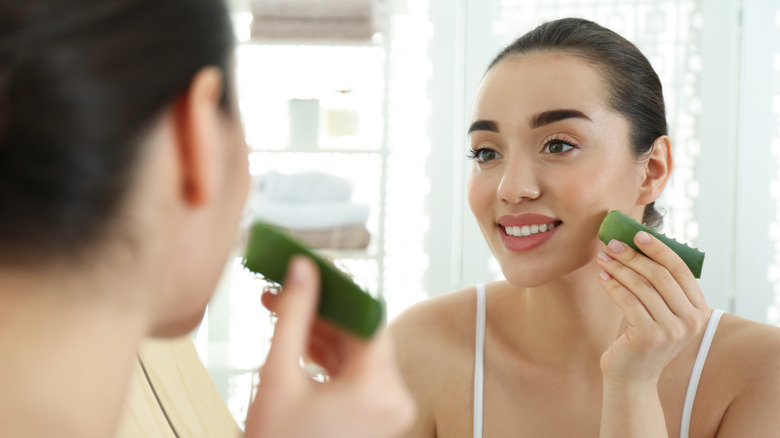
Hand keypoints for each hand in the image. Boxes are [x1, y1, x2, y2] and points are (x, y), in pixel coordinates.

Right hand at [244, 256, 414, 437]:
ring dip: (319, 329)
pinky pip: (352, 372)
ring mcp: (385, 409)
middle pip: (360, 332)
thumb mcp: (278, 378)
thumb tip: (303, 270)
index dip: (337, 288)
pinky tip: (295, 338)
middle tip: (286, 286)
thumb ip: (293, 317)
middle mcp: (393, 398)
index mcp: (378, 389)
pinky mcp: (373, 415)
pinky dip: (325, 355)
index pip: (367, 315)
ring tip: (280, 308)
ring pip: (354, 350)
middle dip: (320, 308)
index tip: (310, 270)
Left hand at [596, 231, 709, 385]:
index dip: (660, 249)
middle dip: (633, 256)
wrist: (632, 377)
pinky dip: (612, 285)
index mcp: (700, 310)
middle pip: (660, 275)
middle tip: (611, 244)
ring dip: (618, 268)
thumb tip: (637, 243)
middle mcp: (691, 321)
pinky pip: (627, 301)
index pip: (681, 269)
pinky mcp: (648, 336)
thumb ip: (660, 285)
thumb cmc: (642, 337)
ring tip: (602, 258)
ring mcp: (671, 330)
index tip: (638, 234)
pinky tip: (601, 277)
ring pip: (641, 286)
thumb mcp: (660, 311)